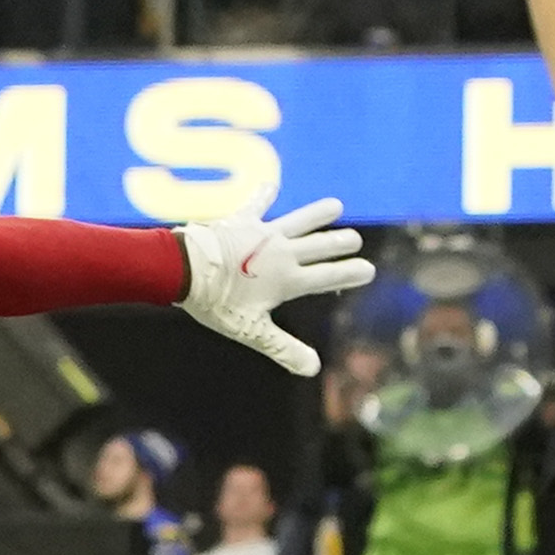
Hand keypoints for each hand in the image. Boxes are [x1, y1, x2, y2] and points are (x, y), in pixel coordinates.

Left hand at [173, 197, 366, 376]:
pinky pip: (257, 205)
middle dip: (340, 243)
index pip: (328, 277)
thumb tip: (313, 369)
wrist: (185, 269)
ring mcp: (262, 234)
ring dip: (317, 214)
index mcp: (288, 279)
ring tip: (335, 206)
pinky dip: (265, 195)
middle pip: (319, 246)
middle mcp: (281, 253)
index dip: (350, 274)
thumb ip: (284, 349)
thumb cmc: (217, 303)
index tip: (369, 270)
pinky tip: (271, 184)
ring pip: (299, 220)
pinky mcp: (241, 221)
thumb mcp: (252, 331)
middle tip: (354, 240)